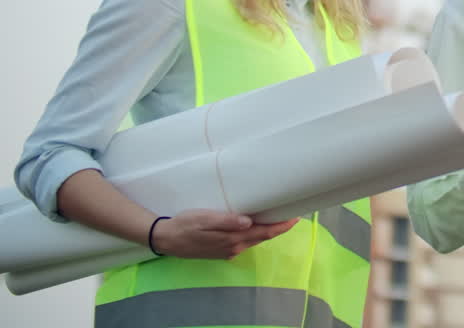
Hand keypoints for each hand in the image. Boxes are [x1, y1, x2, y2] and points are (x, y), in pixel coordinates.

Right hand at [151, 210, 299, 259]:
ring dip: (267, 230)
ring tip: (277, 217)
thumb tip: (248, 222)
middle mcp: (234, 247)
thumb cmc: (185, 225)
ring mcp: (227, 250)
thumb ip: (226, 221)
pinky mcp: (221, 250)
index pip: (264, 232)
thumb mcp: (204, 218)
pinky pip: (243, 242)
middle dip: (278, 227)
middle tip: (291, 214)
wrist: (165, 239)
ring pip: (253, 240)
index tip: (296, 217)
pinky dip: (254, 234)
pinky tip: (254, 225)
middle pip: (262, 237)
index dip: (281, 226)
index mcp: (233, 239)